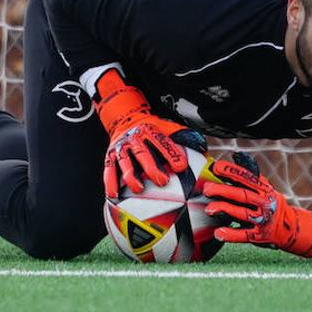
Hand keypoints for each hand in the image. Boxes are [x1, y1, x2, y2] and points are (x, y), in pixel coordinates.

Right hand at [94, 68, 197, 196]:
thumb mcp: (166, 126)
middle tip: (163, 181)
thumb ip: (182, 136)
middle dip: (152, 168)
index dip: (172, 154)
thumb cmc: (150, 128)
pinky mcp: (109, 156)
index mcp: (149, 130)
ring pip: (125, 163)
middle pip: (143, 154)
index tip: (181, 167)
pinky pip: (108, 170)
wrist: (125, 118)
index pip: (162, 142)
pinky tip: (114, 194)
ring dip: (131, 177)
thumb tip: (203, 147)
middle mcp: (133, 138)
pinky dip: (111, 182)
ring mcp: (120, 148)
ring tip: (139, 188)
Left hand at [204, 152, 311, 257]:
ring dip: (225, 210)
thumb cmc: (269, 204)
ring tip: (209, 209)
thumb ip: (250, 178)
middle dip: (223, 191)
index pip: (246, 177)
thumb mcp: (265, 189)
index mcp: (264, 189)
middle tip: (206, 189)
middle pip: (242, 195)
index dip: (231, 171)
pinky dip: (231, 235)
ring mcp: (263, 219)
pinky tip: (218, 233)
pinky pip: (244, 235)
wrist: (289, 228)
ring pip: (242, 214)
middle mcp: (265, 203)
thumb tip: (235, 157)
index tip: (216, 168)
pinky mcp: (260, 235)